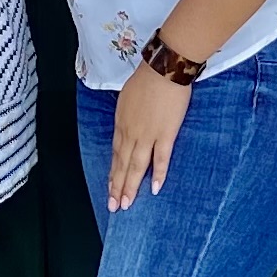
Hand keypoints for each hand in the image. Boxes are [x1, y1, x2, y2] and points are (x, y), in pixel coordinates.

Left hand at [107, 62, 192, 211]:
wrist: (163, 70)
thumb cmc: (146, 79)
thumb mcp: (127, 97)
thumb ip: (127, 115)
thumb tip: (127, 124)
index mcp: (121, 123)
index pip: (116, 153)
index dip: (113, 172)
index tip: (110, 187)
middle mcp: (131, 133)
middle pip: (122, 164)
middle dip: (117, 186)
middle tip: (114, 206)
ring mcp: (148, 135)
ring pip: (136, 166)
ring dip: (131, 186)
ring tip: (127, 204)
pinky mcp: (166, 134)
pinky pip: (161, 158)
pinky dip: (157, 174)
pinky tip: (155, 189)